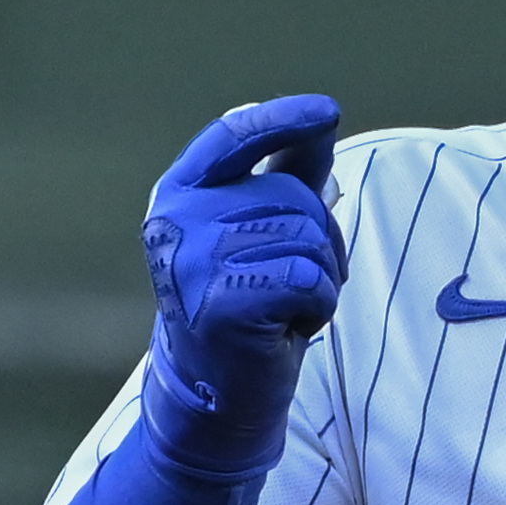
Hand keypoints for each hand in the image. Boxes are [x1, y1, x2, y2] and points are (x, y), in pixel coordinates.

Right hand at [138, 95, 343, 479]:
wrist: (219, 394)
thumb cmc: (248, 306)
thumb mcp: (262, 233)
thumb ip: (286, 177)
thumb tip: (320, 121)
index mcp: (180, 193)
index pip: (234, 138)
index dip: (283, 120)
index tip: (329, 111)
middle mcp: (176, 220)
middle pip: (292, 197)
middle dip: (316, 241)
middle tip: (285, 286)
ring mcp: (192, 260)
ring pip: (307, 240)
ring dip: (318, 280)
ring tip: (281, 309)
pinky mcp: (220, 303)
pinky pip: (309, 280)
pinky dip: (317, 308)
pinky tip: (285, 330)